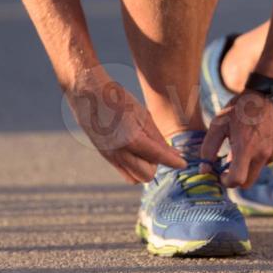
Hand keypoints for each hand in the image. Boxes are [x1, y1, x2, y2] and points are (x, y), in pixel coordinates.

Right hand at [65, 66, 185, 183]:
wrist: (88, 94)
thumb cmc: (117, 99)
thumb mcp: (142, 114)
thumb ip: (157, 137)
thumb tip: (173, 154)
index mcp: (131, 139)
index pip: (158, 157)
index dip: (174, 161)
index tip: (184, 163)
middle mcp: (119, 153)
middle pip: (147, 175)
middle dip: (156, 165)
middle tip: (158, 149)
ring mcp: (110, 157)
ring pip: (134, 178)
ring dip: (144, 168)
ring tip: (146, 149)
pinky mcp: (105, 156)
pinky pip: (123, 171)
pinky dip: (133, 166)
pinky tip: (136, 150)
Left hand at [201, 90, 272, 187]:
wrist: (270, 94)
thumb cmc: (241, 107)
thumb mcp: (220, 123)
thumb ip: (209, 148)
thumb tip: (204, 170)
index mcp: (246, 147)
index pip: (237, 181)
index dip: (226, 182)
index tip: (221, 174)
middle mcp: (262, 154)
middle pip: (247, 183)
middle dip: (237, 177)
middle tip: (229, 163)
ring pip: (256, 171)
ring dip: (248, 165)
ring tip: (244, 143)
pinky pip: (266, 162)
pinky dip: (258, 157)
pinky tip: (256, 139)